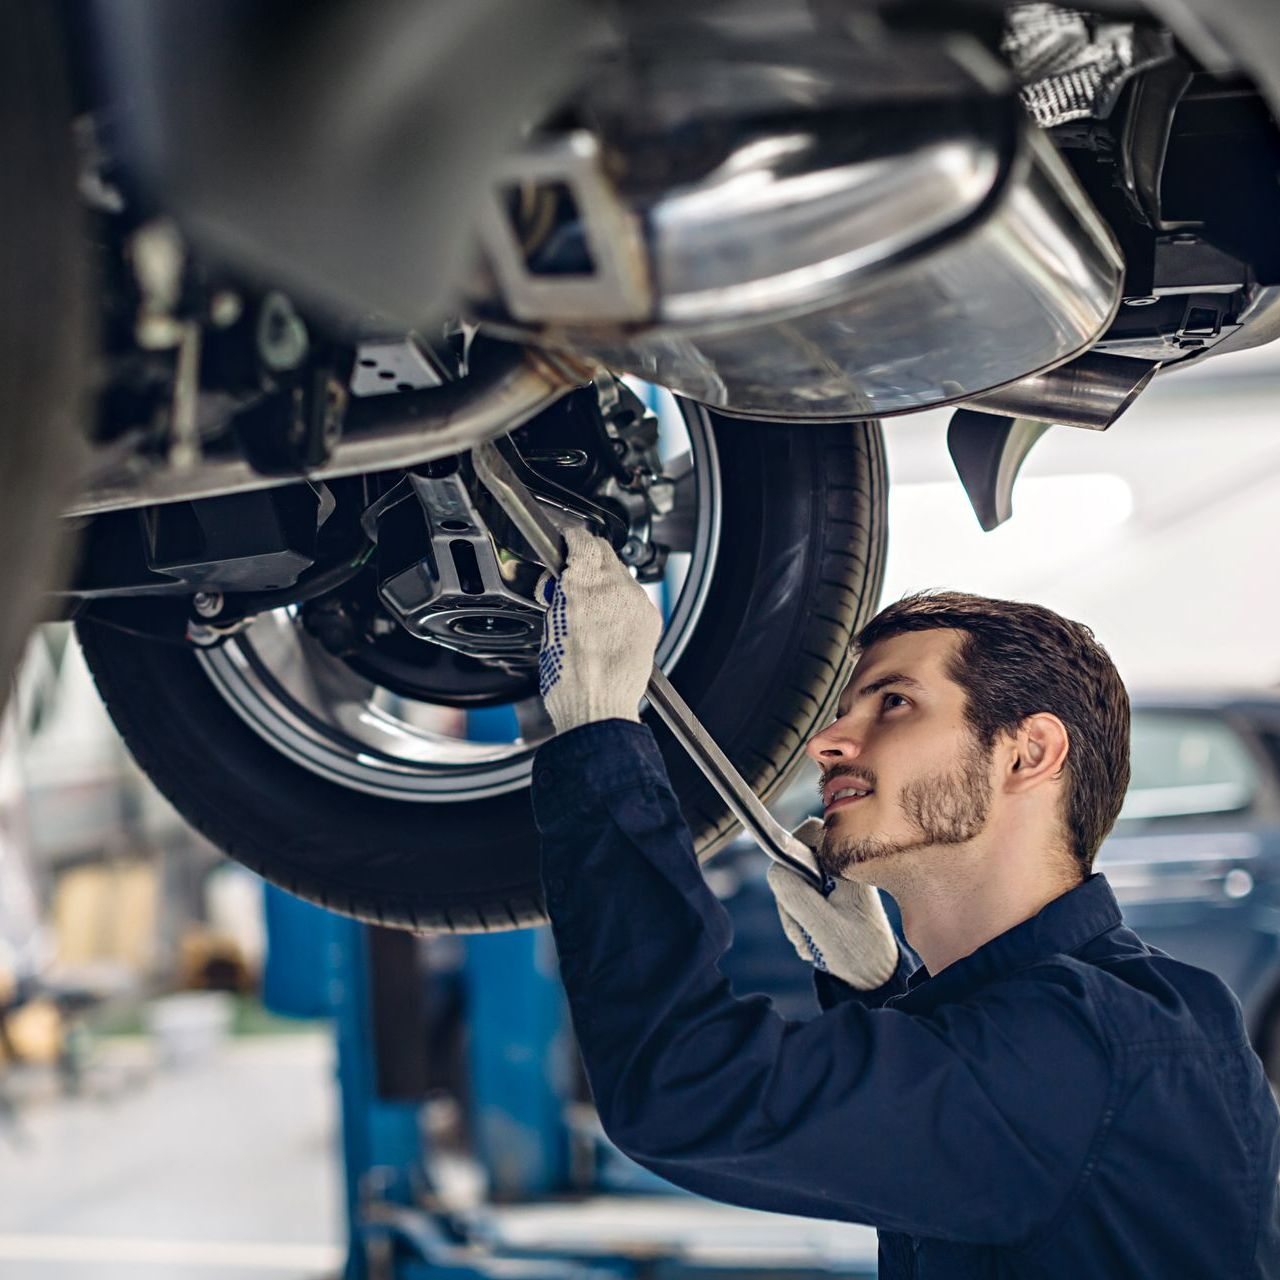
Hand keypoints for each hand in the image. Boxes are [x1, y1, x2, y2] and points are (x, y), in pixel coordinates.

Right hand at [538, 526, 662, 734]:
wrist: (599, 707)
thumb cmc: (570, 678)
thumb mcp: (549, 625)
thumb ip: (559, 594)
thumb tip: (561, 582)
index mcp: (583, 585)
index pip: (582, 539)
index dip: (571, 539)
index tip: (566, 542)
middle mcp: (615, 588)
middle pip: (605, 552)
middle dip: (587, 559)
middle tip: (572, 577)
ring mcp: (636, 602)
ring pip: (621, 574)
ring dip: (605, 581)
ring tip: (589, 607)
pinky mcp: (650, 618)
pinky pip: (635, 597)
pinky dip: (621, 601)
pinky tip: (608, 621)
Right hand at [766, 818, 899, 989]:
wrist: (872, 976)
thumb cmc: (856, 950)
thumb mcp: (820, 923)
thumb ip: (794, 892)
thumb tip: (775, 868)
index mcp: (846, 865)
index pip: (808, 832)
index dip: (790, 854)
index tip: (792, 888)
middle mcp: (841, 867)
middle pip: (794, 861)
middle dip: (790, 897)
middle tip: (803, 927)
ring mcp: (834, 881)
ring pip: (793, 882)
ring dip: (793, 914)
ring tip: (810, 940)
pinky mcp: (829, 895)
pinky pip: (800, 897)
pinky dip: (799, 919)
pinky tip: (813, 939)